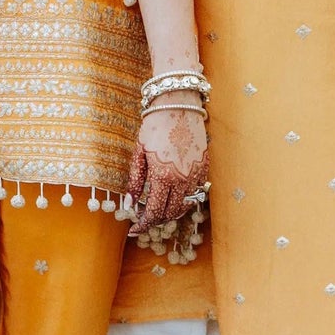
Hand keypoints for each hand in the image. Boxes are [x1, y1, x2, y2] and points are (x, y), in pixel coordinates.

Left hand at [125, 106, 208, 234]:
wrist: (178, 103)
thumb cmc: (155, 125)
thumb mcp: (139, 152)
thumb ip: (136, 181)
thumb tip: (129, 204)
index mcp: (163, 176)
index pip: (155, 212)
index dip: (144, 224)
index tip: (135, 230)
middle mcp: (182, 179)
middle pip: (171, 213)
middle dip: (156, 220)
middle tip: (145, 220)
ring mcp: (196, 174)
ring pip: (185, 205)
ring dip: (171, 212)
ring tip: (158, 209)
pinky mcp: (204, 167)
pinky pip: (196, 192)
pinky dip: (184, 199)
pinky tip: (173, 195)